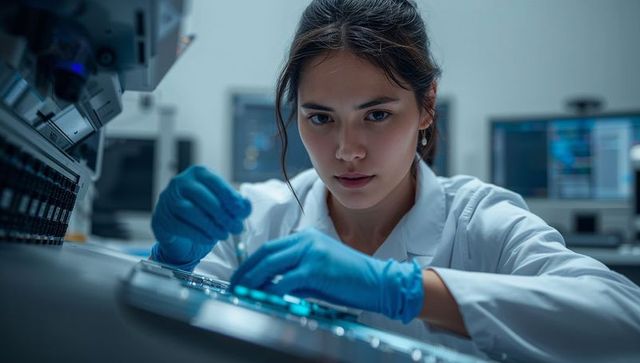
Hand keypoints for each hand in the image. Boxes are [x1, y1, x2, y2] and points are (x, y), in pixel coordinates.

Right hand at [151, 166, 250, 270]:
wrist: (178, 226)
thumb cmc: (203, 210)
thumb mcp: (222, 204)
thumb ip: (236, 204)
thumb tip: (246, 206)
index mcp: (198, 173)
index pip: (214, 182)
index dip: (229, 196)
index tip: (241, 211)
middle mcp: (180, 182)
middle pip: (202, 196)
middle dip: (222, 214)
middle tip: (236, 228)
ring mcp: (168, 200)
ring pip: (190, 211)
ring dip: (210, 225)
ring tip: (224, 235)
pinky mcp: (162, 218)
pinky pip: (180, 226)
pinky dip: (198, 234)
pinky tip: (209, 239)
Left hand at [231, 228, 423, 322]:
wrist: (378, 282)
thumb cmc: (350, 279)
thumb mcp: (319, 270)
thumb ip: (295, 273)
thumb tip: (271, 286)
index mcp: (306, 237)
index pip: (269, 249)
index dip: (251, 263)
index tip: (240, 277)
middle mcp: (306, 240)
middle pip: (265, 254)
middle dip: (245, 271)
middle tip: (233, 286)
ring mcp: (310, 253)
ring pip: (270, 265)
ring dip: (252, 281)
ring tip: (241, 293)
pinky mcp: (315, 269)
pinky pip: (283, 282)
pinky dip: (270, 291)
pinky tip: (263, 299)